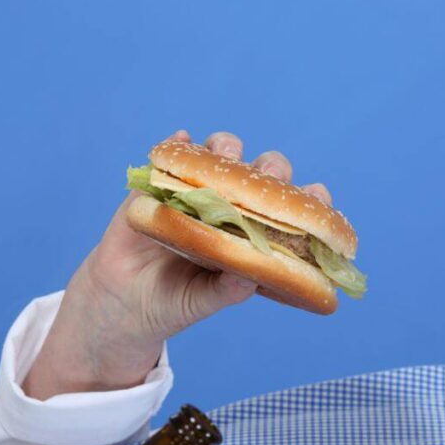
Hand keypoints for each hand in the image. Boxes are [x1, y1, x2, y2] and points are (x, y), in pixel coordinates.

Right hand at [22, 130, 334, 398]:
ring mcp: (198, 191)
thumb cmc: (176, 302)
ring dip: (227, 148)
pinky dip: (178, 144)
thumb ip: (226, 291)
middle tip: (270, 178)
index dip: (308, 200)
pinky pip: (172, 154)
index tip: (320, 195)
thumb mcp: (202, 302)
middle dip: (271, 169)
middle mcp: (233, 207)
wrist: (125, 303)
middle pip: (261, 173)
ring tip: (226, 155)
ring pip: (222, 153)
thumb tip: (251, 280)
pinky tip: (183, 141)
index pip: (290, 210)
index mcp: (255, 234)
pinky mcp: (160, 184)